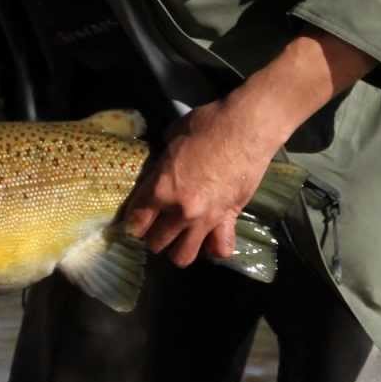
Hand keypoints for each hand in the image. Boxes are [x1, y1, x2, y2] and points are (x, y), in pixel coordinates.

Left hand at [123, 27, 377, 266]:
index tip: (134, 221)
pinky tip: (209, 237)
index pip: (136, 221)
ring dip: (177, 248)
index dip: (132, 223)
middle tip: (156, 226)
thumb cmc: (207, 124)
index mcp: (161, 189)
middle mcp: (181, 211)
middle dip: (152, 237)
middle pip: (156, 243)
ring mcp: (206, 219)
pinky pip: (220, 249)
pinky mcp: (230, 219)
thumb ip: (161, 163)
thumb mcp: (171, 139)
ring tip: (179, 236)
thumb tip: (157, 169)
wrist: (248, 127)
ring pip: (183, 256)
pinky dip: (213, 247)